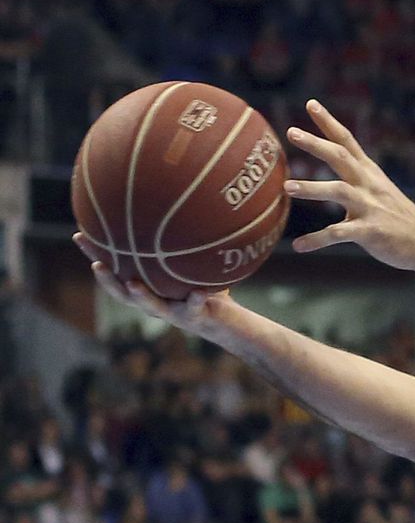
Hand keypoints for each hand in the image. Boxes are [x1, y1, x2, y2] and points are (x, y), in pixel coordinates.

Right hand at [73, 237, 242, 342]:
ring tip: (132, 283)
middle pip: (123, 294)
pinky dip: (195, 299)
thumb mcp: (189, 263)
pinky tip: (198, 291)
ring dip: (140, 295)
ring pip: (151, 307)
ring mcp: (174, 312)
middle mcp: (155, 302)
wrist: (227, 321)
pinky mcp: (196, 317)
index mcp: (147, 289)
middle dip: (108, 280)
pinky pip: (195, 307)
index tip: (79, 235)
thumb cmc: (204, 289)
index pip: (116, 271)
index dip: (96, 255)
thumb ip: (178, 241)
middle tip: (96, 264)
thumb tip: (171, 201)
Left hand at [286, 101, 414, 274]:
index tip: (311, 103)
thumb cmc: (401, 219)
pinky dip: (317, 239)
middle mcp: (369, 186)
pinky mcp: (371, 232)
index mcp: (370, 174)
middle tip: (292, 132)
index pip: (347, 141)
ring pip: (338, 191)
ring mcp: (370, 208)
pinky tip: (299, 246)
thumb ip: (359, 182)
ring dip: (312, 188)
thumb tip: (338, 177)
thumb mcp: (382, 192)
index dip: (329, 122)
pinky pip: (339, 234)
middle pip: (340, 157)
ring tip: (288, 187)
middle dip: (316, 144)